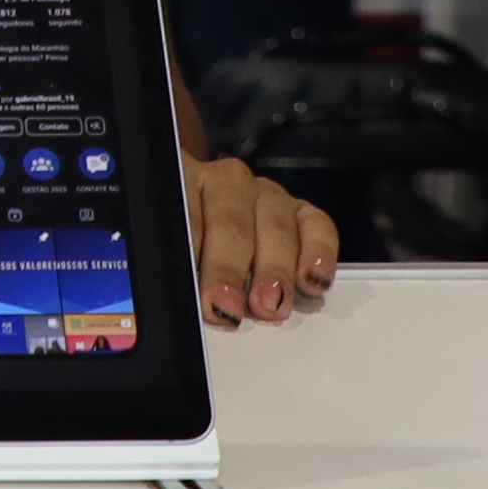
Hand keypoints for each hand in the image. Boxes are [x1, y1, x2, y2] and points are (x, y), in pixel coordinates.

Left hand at [187, 154, 337, 326]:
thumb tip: (174, 297)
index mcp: (179, 182)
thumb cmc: (183, 245)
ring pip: (273, 224)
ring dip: (272, 269)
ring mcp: (264, 194)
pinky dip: (318, 253)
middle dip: (228, 268)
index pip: (182, 212)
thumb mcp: (169, 249)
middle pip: (228, 219)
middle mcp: (224, 182)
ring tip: (268, 304)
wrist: (209, 231)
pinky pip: (315, 225)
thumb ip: (170, 263)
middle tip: (228, 306)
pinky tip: (313, 282)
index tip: (193, 289)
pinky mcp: (299, 211)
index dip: (189, 253)